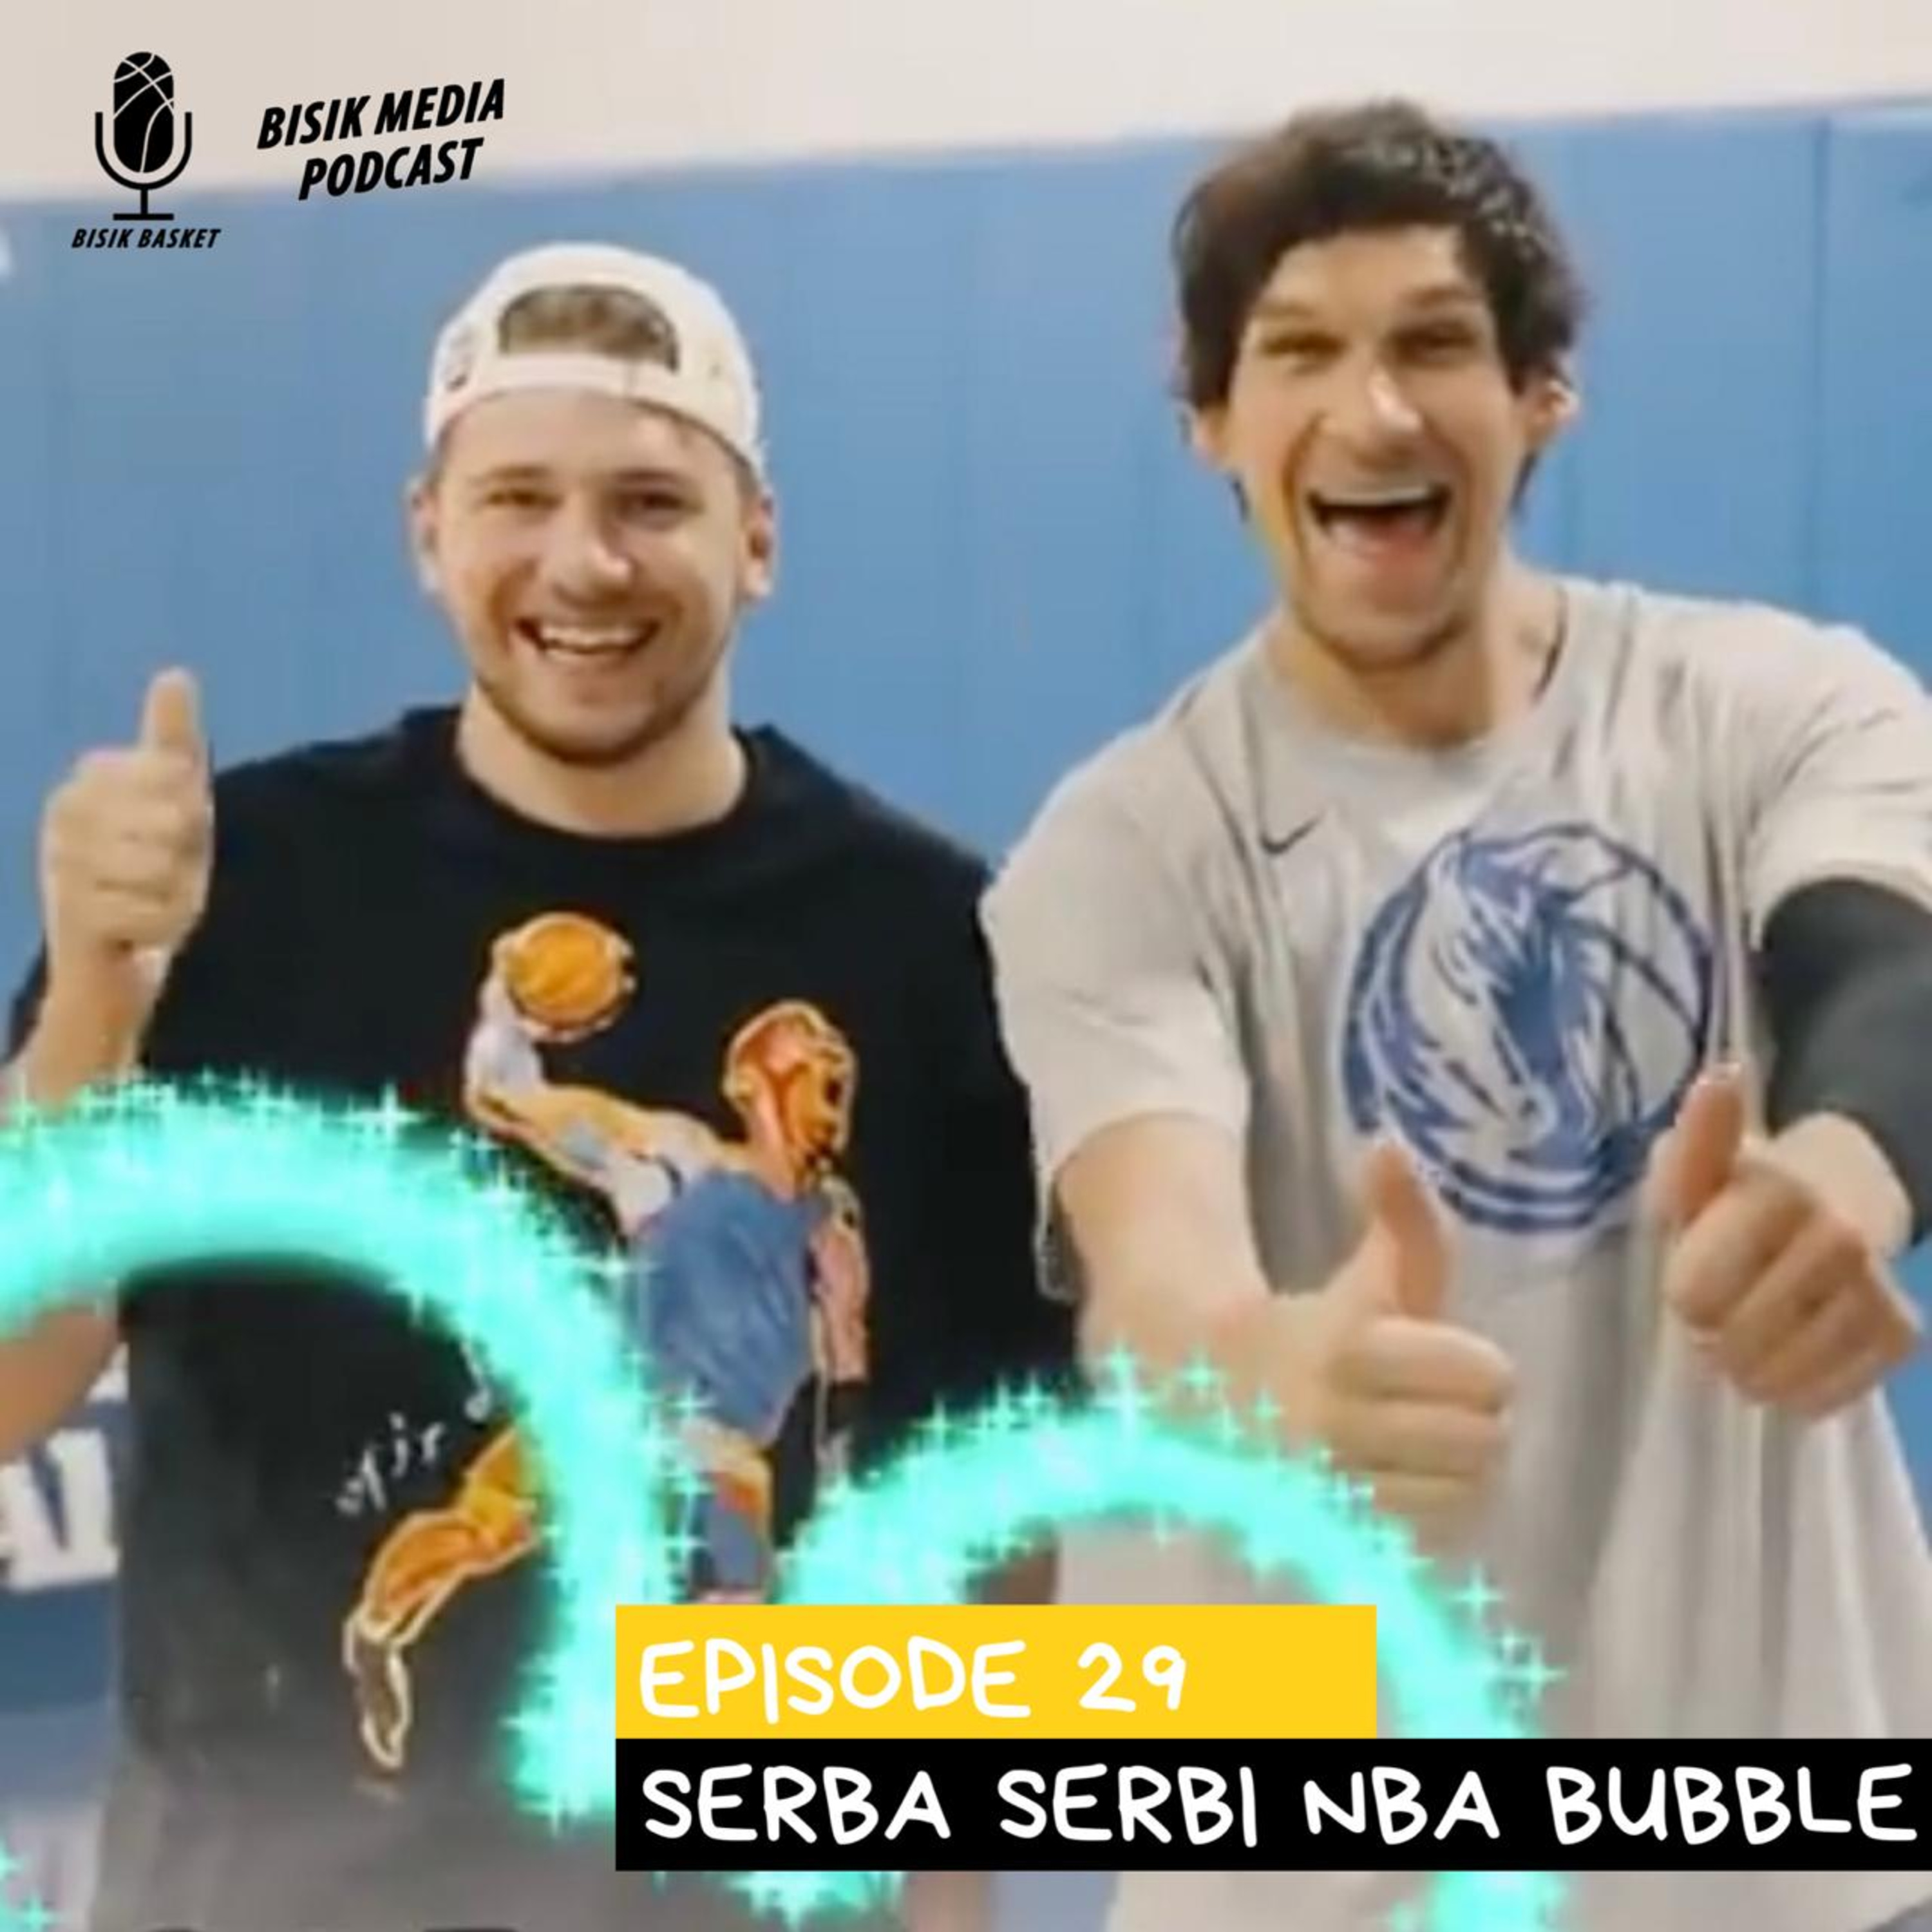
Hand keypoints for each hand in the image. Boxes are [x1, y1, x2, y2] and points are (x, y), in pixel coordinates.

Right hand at [38, 669, 211, 1032]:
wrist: (115, 966)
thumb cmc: (153, 876)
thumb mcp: (178, 804)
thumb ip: (173, 741)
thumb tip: (176, 674)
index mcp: (90, 778)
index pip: (176, 773)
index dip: (194, 811)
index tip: (177, 834)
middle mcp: (64, 813)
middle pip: (175, 819)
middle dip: (187, 857)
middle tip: (166, 878)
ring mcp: (60, 863)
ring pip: (163, 867)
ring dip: (177, 896)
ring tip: (152, 905)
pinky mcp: (70, 916)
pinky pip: (151, 912)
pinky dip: (161, 928)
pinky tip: (138, 936)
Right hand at [1257, 1141, 1513, 1537]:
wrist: (1207, 1399)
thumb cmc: (1311, 1330)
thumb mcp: (1364, 1273)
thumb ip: (1399, 1218)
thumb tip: (1391, 1147)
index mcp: (1349, 1348)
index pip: (1486, 1377)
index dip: (1479, 1366)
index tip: (1452, 1357)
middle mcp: (1337, 1424)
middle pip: (1484, 1441)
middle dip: (1476, 1419)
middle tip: (1447, 1402)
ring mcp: (1331, 1489)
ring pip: (1462, 1494)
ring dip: (1458, 1470)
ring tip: (1426, 1442)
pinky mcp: (1329, 1534)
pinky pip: (1427, 1535)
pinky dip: (1428, 1510)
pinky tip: (1404, 1480)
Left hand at [1647, 1066, 1922, 1417]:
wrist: (1844, 1197)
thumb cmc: (1745, 1188)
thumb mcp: (1700, 1163)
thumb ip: (1696, 1141)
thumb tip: (1722, 1076)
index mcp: (1779, 1193)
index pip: (1697, 1292)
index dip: (1686, 1293)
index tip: (1692, 1277)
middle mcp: (1839, 1240)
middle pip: (1734, 1340)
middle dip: (1711, 1334)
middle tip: (1718, 1313)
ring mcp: (1877, 1290)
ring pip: (1780, 1375)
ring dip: (1748, 1370)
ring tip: (1745, 1339)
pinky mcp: (1902, 1335)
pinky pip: (1828, 1396)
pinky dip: (1796, 1391)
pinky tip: (1786, 1359)